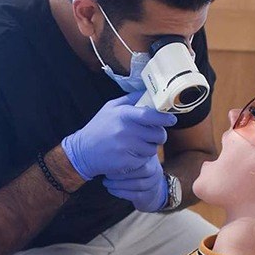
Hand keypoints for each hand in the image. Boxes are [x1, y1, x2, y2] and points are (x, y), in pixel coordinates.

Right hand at [62, 92, 176, 180]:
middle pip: (158, 134)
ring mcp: (126, 148)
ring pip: (153, 149)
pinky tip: (130, 154)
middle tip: (151, 134)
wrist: (82, 151)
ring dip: (149, 147)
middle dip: (158, 135)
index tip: (172, 119)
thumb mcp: (111, 108)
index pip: (151, 115)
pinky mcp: (126, 163)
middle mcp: (126, 131)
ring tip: (137, 145)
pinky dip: (141, 159)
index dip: (165, 118)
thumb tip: (149, 91)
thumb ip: (130, 100)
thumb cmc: (99, 128)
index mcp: (123, 115)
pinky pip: (145, 161)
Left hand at [103, 156, 167, 212]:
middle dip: (122, 172)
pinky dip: (121, 192)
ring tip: (106, 181)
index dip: (125, 160)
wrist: (149, 190)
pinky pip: (136, 195)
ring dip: (119, 183)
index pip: (141, 157)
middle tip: (106, 172)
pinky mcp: (148, 196)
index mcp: (150, 158)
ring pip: (138, 184)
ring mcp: (154, 184)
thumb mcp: (132, 157)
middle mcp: (155, 170)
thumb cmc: (134, 170)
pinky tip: (111, 189)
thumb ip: (124, 152)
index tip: (109, 161)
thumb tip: (105, 145)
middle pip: (142, 170)